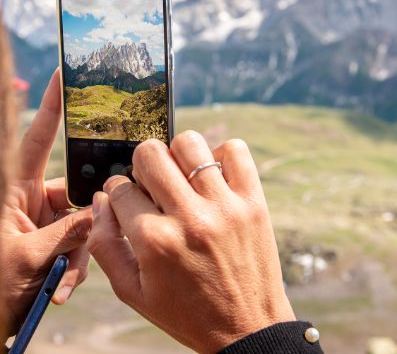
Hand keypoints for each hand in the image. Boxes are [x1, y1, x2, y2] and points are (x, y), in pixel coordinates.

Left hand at [0, 70, 91, 336]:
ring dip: (78, 251)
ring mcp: (40, 220)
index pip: (35, 140)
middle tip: (83, 244)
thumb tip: (98, 215)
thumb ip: (67, 234)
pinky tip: (62, 288)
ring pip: (78, 220)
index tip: (61, 76)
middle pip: (71, 191)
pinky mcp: (49, 238)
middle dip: (83, 218)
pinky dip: (75, 264)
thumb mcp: (28, 260)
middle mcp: (29, 201)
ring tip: (62, 281)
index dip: (51, 107)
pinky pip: (76, 241)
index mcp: (13, 192)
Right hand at [88, 130, 294, 352]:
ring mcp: (225, 207)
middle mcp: (189, 219)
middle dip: (141, 164)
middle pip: (150, 154)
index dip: (117, 189)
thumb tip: (102, 198)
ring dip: (177, 155)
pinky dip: (220, 155)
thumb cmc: (185, 311)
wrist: (247, 329)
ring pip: (189, 143)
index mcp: (155, 242)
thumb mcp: (132, 292)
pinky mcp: (253, 202)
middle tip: (151, 183)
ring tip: (182, 177)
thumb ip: (105, 243)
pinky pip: (235, 151)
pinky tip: (212, 177)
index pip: (120, 188)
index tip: (125, 196)